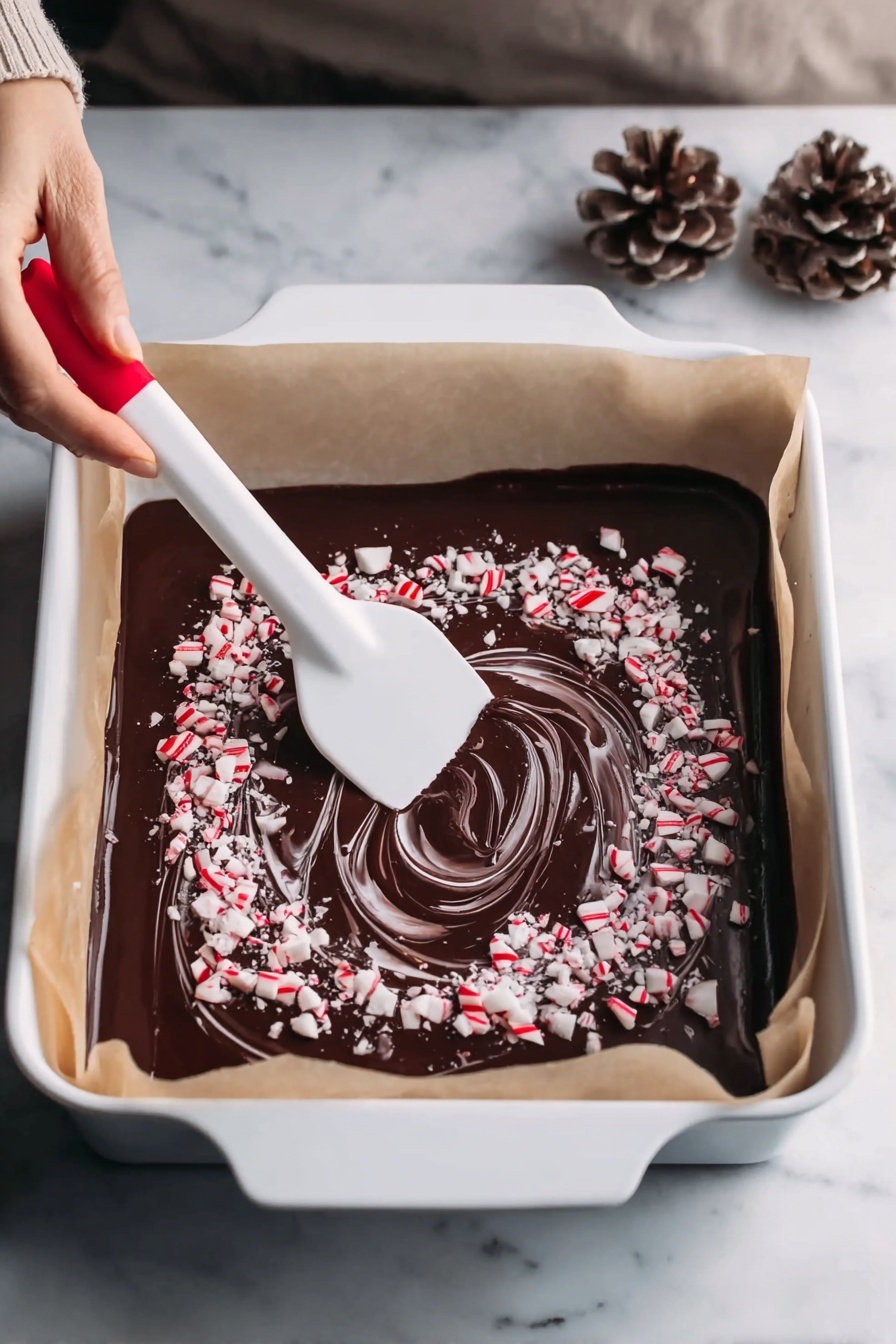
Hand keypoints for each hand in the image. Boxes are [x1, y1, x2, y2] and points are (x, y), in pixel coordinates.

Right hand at [0, 80, 154, 475]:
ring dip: (61, 403)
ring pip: (4, 385)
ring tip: (115, 398)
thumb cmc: (17, 120)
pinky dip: (38, 372)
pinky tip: (75, 365)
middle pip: (17, 394)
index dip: (90, 427)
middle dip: (81, 425)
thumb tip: (120, 349)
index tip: (139, 452)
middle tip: (136, 438)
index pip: (35, 377)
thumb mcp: (73, 190)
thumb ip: (94, 276)